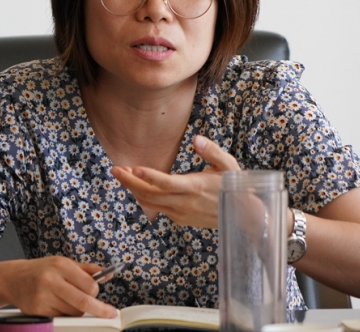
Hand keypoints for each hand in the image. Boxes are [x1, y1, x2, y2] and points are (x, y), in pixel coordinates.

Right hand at [0, 256, 117, 317]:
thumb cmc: (42, 270)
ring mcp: (43, 298)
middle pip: (83, 302)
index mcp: (60, 265)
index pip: (88, 284)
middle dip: (99, 309)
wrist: (13, 279)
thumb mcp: (63, 262)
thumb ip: (86, 269)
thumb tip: (107, 274)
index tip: (98, 293)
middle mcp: (51, 281)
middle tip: (110, 313)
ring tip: (68, 299)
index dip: (96, 291)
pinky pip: (62, 318)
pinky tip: (58, 304)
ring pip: (73, 312)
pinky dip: (65, 314)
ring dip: (78, 310)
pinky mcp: (38, 311)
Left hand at [110, 135, 239, 228]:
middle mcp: (185, 203)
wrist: (244, 216)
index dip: (148, 176)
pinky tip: (140, 185)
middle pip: (150, 195)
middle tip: (114, 169)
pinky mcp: (181, 219)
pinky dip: (145, 197)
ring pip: (150, 203)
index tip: (132, 168)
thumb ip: (212, 151)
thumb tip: (197, 139)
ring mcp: (181, 213)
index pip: (166, 183)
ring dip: (134, 189)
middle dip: (129, 182)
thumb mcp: (229, 165)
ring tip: (123, 174)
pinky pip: (158, 208)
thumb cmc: (236, 186)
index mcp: (195, 187)